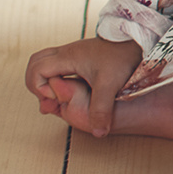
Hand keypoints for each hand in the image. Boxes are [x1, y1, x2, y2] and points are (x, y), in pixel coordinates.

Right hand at [24, 36, 144, 137]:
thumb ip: (102, 109)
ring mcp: (71, 53)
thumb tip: (99, 132)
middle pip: (34, 64)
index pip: (36, 70)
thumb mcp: (111, 85)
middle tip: (51, 99)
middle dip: (36, 84)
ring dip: (44, 80)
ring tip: (57, 97)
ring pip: (43, 62)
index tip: (56, 98)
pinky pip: (55, 64)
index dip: (39, 88)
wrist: (137, 41)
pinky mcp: (79, 56)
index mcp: (67, 58)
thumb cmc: (123, 58)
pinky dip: (54, 77)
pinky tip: (68, 91)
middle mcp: (66, 53)